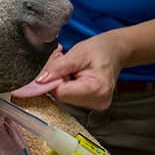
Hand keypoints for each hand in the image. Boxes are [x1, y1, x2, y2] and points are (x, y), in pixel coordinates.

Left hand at [12, 36, 126, 110]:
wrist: (115, 51)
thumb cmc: (100, 50)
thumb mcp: (77, 53)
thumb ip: (57, 68)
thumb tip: (39, 81)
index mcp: (96, 89)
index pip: (61, 92)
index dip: (52, 79)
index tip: (54, 65)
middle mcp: (98, 102)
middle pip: (62, 96)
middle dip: (56, 79)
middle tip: (62, 62)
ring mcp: (96, 105)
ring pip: (64, 96)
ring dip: (61, 81)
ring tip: (70, 68)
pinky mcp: (92, 104)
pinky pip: (70, 96)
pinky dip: (67, 85)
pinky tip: (73, 75)